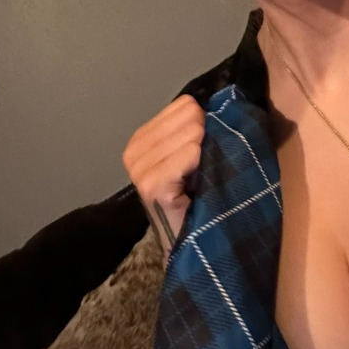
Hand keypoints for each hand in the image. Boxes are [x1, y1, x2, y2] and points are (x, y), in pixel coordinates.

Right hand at [123, 94, 204, 261]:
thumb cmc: (197, 197)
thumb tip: (215, 103)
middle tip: (205, 168)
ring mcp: (139, 170)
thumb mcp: (192, 154)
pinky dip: (200, 164)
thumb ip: (194, 126)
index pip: (184, 105)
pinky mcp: (150, 186)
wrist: (194, 245)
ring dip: (207, 153)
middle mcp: (133, 151)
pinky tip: (198, 182)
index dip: (205, 124)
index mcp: (141, 139)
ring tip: (202, 178)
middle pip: (189, 115)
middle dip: (207, 138)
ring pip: (192, 133)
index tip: (205, 152)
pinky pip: (189, 154)